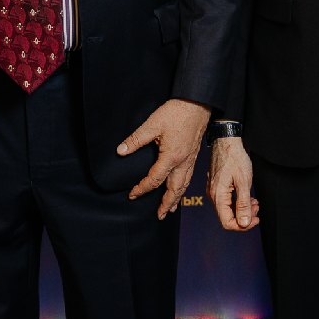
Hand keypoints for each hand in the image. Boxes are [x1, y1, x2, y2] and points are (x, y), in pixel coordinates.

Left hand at [116, 98, 209, 217]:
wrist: (198, 103)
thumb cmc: (177, 112)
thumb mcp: (152, 124)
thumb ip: (136, 140)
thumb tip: (120, 151)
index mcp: (171, 157)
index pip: (155, 179)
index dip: (142, 188)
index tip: (133, 194)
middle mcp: (183, 162)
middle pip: (174, 189)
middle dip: (166, 203)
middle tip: (160, 215)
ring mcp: (190, 159)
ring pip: (184, 185)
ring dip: (177, 198)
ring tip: (171, 208)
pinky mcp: (194, 155)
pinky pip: (189, 177)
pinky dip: (183, 187)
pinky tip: (180, 188)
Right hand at [207, 136, 258, 230]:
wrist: (226, 141)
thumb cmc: (235, 158)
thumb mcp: (244, 182)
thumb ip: (243, 204)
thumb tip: (244, 223)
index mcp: (218, 196)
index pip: (227, 222)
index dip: (243, 226)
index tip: (255, 220)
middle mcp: (213, 195)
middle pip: (227, 218)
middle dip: (244, 217)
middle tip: (257, 208)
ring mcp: (214, 191)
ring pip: (228, 209)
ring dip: (242, 209)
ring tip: (255, 202)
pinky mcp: (217, 186)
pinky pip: (226, 201)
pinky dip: (238, 202)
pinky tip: (248, 197)